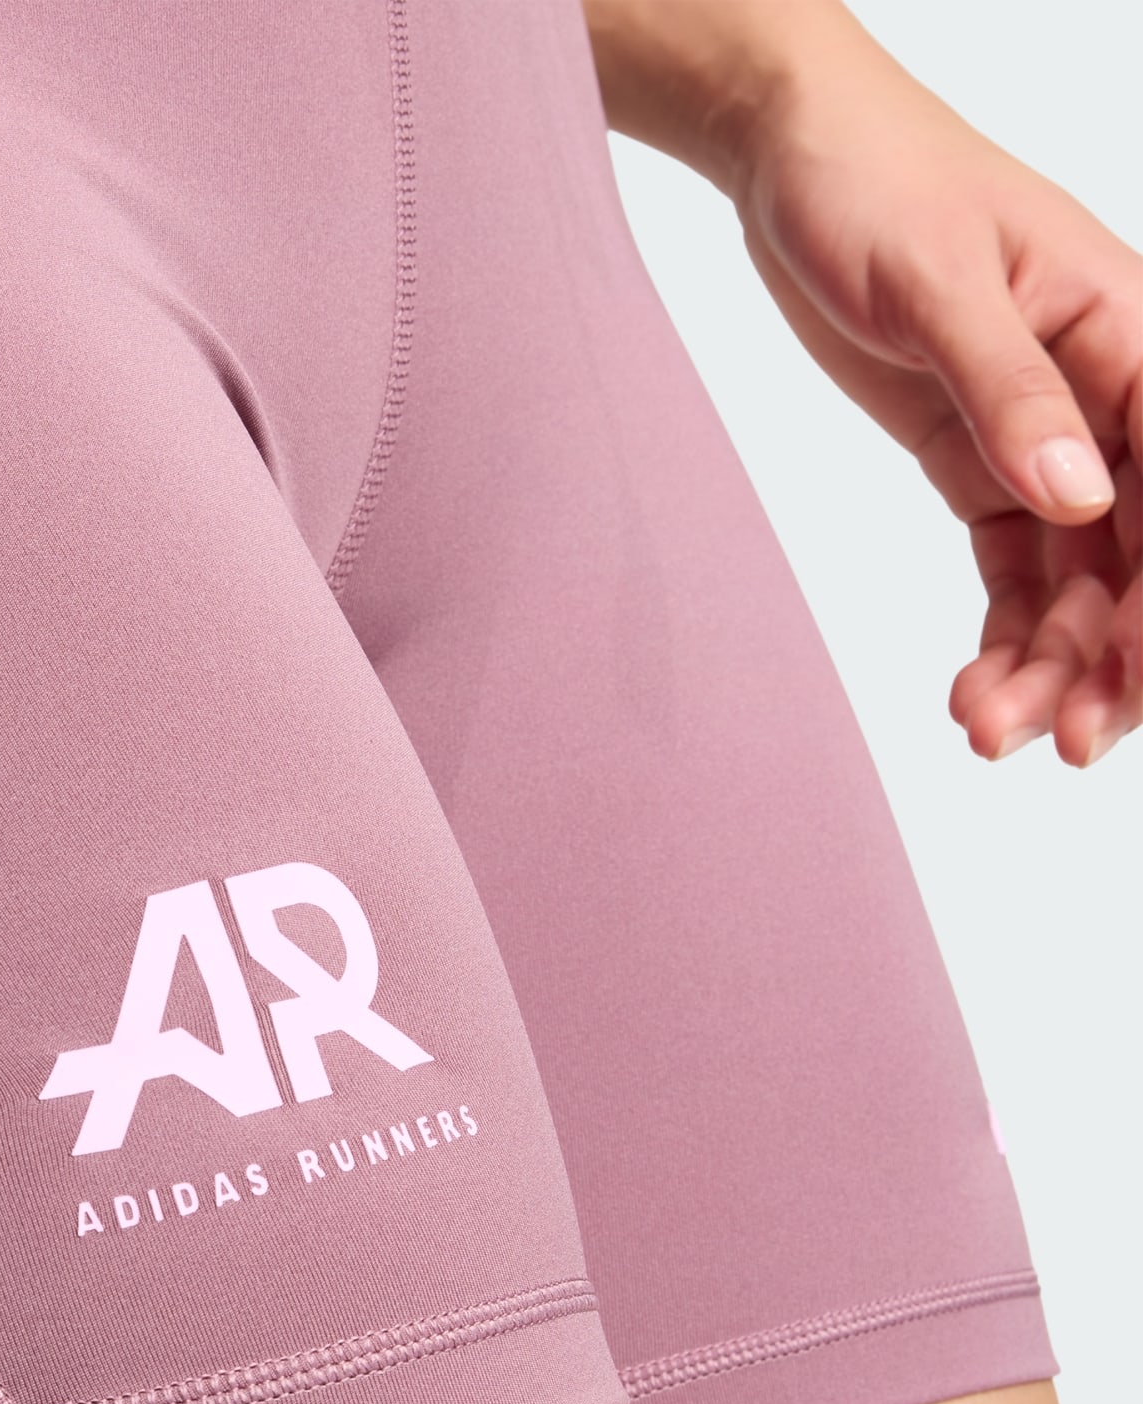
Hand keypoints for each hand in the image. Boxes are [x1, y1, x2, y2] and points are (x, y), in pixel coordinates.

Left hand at [726, 48, 1140, 765]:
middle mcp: (1108, 395)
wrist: (794, 159)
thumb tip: (1080, 494)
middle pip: (1140, 552)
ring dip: (1045, 664)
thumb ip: (1009, 389)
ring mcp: (1047, 435)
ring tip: (982, 735)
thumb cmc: (874, 181)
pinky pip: (1015, 568)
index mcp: (1133, 332)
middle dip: (1108, 657)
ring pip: (1077, 577)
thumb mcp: (935, 281)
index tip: (1126, 688)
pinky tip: (972, 695)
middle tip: (1057, 746)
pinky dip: (1001, 634)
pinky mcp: (982, 459)